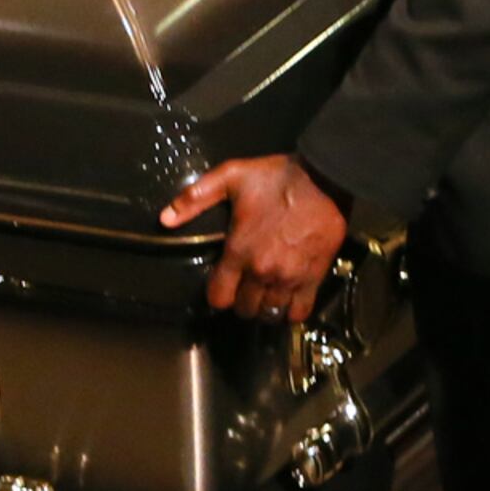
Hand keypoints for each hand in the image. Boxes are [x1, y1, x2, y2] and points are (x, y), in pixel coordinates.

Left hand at [160, 153, 350, 321]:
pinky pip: (299, 312)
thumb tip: (165, 218)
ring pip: (269, 313)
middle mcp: (262, 271)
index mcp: (239, 250)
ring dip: (264, 307)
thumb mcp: (230, 177)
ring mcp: (289, 277)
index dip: (216, 295)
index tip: (221, 286)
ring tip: (264, 294)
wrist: (323, 179)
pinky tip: (287, 299)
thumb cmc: (276, 177)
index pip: (218, 297)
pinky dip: (291, 311)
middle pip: (244, 309)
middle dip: (240, 302)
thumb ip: (194, 197)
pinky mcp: (314, 278)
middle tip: (244, 288)